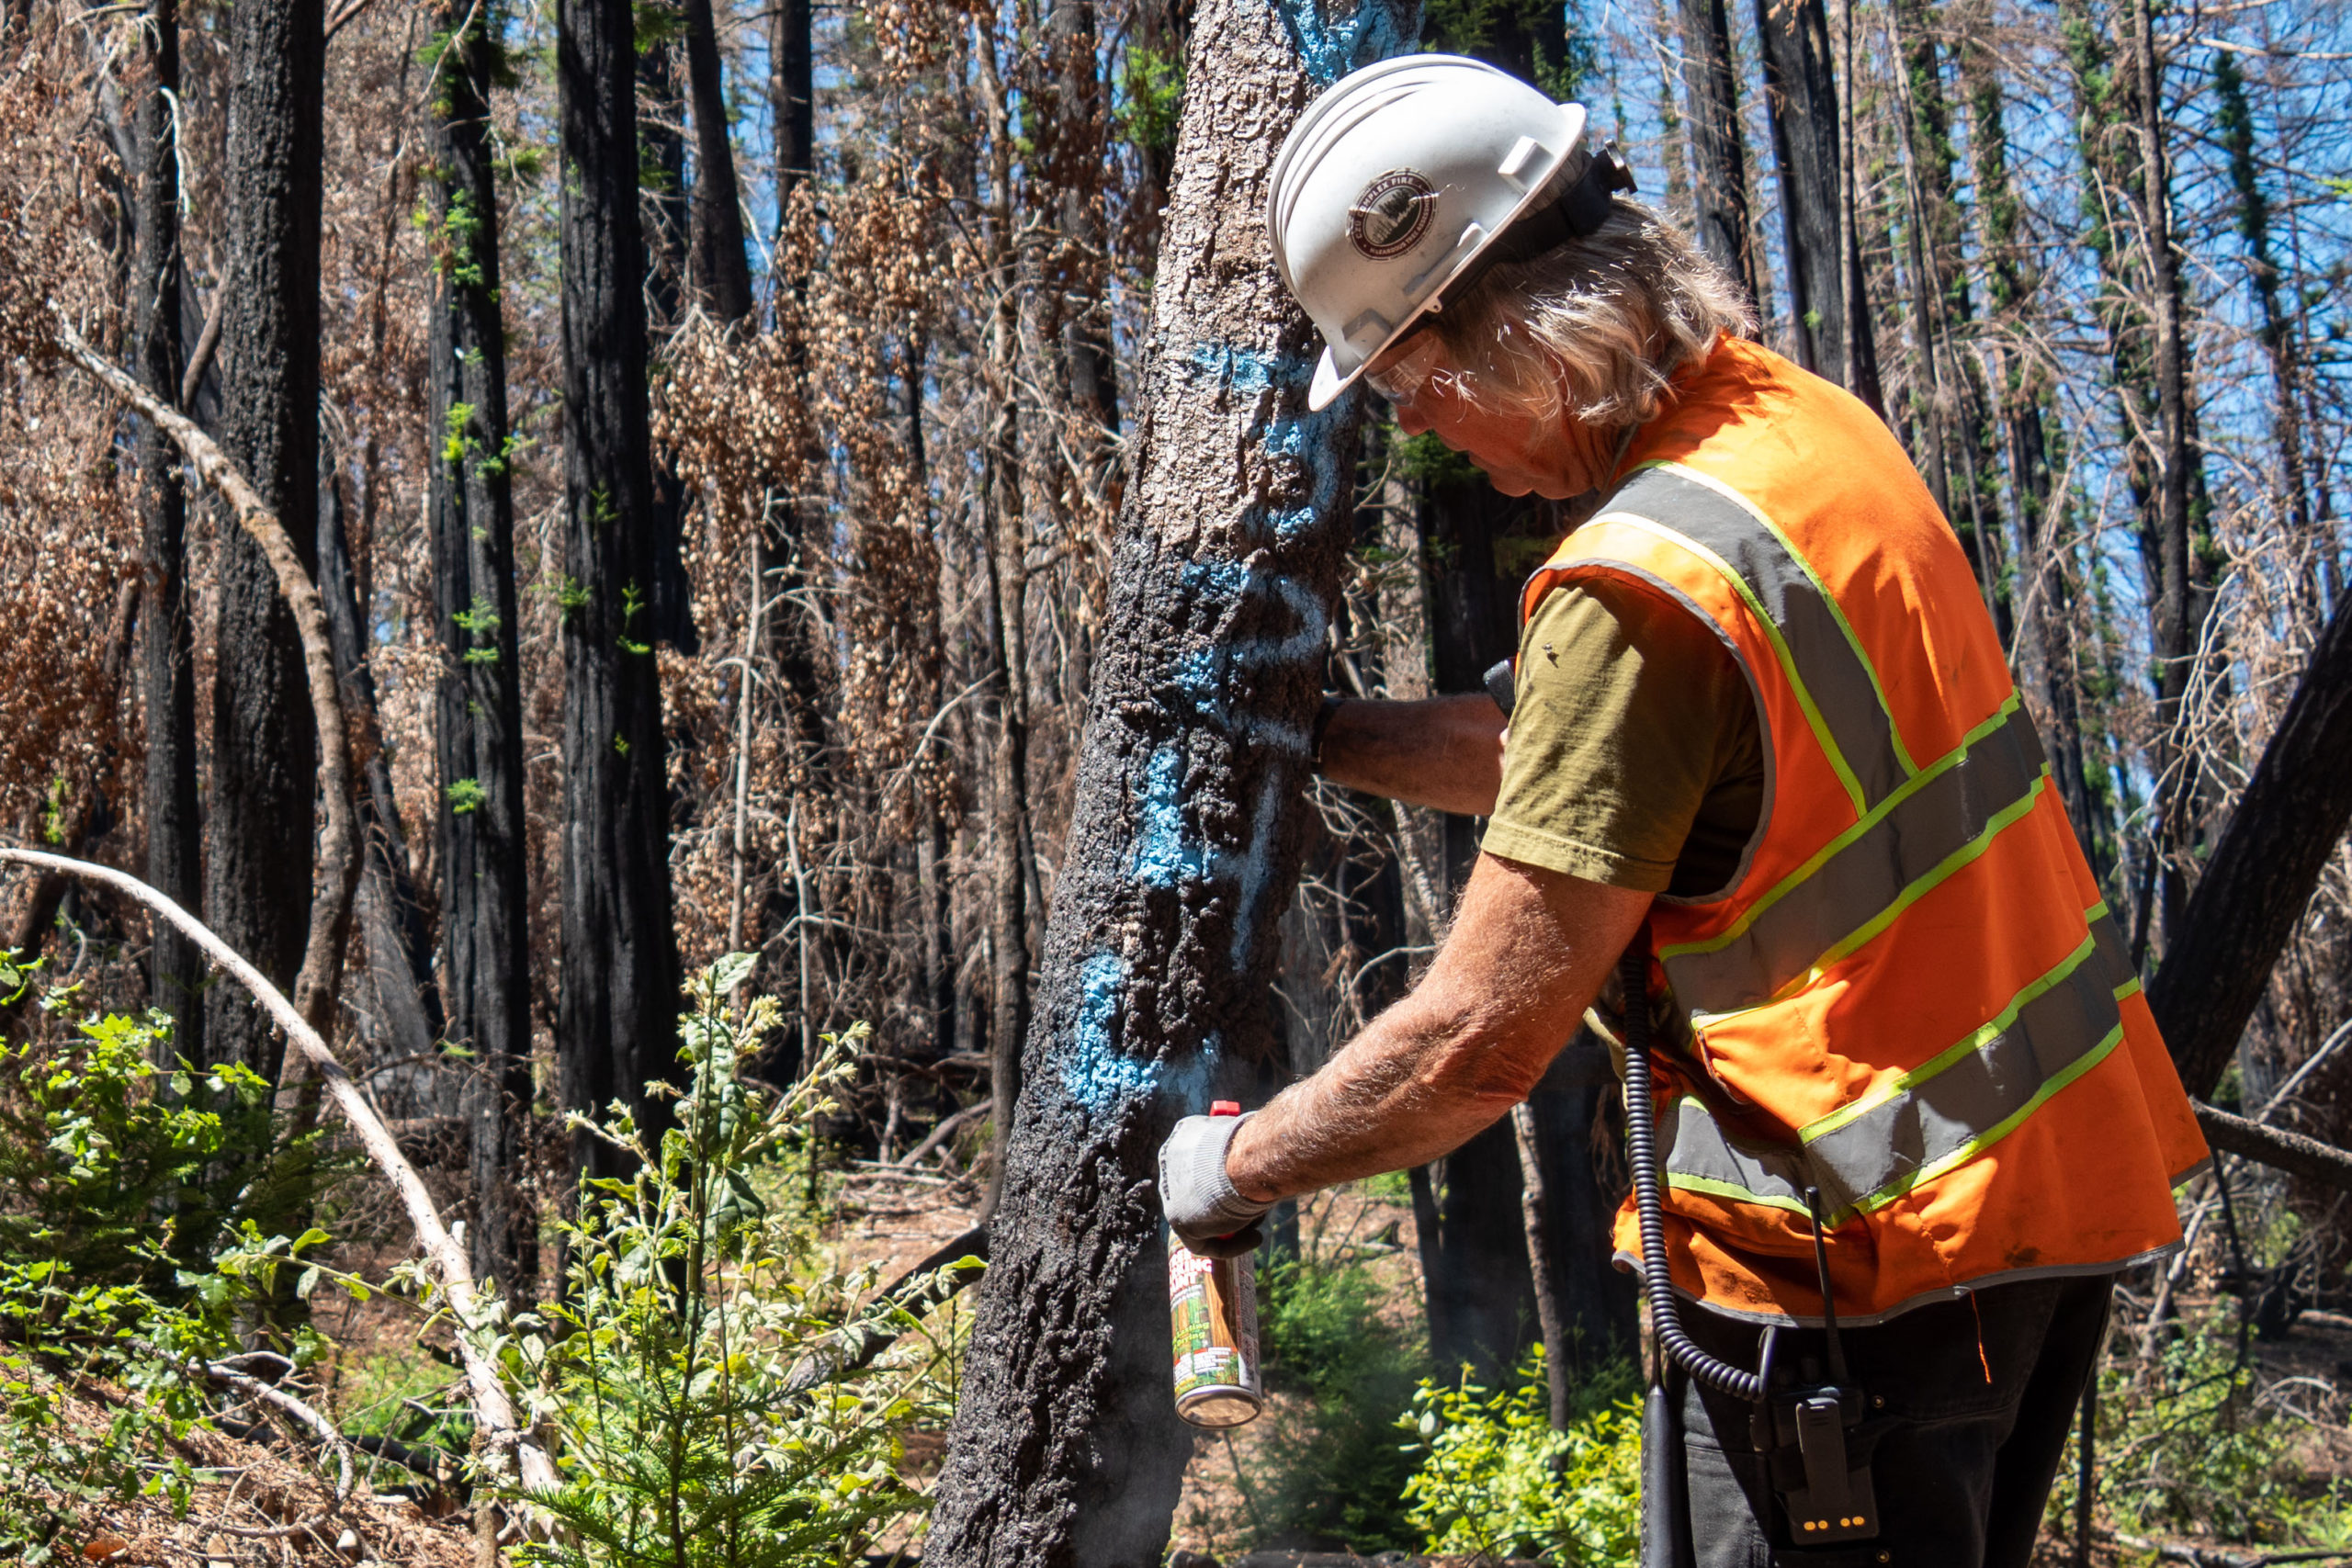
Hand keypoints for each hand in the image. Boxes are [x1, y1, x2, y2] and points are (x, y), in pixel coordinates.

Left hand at [1158, 1113, 1272, 1257]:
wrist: (1247, 1159)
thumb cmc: (1257, 1145)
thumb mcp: (1248, 1143)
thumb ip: (1240, 1155)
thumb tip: (1257, 1163)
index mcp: (1184, 1134)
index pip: (1200, 1162)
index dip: (1224, 1179)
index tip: (1246, 1188)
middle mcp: (1170, 1160)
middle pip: (1198, 1191)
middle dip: (1226, 1204)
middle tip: (1253, 1210)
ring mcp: (1170, 1190)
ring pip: (1202, 1216)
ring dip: (1233, 1222)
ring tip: (1260, 1220)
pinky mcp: (1176, 1218)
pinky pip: (1203, 1239)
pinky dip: (1231, 1244)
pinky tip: (1255, 1237)